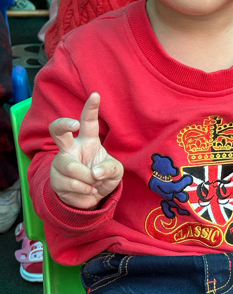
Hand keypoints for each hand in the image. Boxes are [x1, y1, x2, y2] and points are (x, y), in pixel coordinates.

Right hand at [49, 93, 122, 208]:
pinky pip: (70, 184)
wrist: (91, 199)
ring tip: (94, 185)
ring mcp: (61, 162)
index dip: (91, 108)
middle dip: (63, 124)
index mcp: (88, 141)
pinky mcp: (55, 178)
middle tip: (73, 124)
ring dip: (87, 180)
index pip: (88, 122)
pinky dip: (83, 192)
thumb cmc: (103, 177)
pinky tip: (87, 192)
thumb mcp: (116, 172)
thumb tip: (95, 173)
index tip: (96, 95)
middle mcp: (71, 148)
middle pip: (58, 130)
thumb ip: (110, 169)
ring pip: (70, 166)